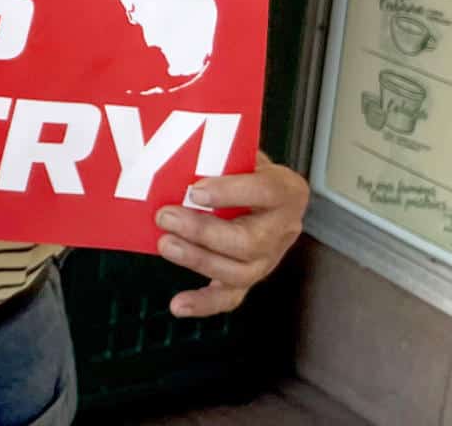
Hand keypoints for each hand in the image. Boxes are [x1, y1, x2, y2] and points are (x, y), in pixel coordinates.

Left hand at [154, 152, 307, 316]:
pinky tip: (178, 305)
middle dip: (203, 231)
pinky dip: (203, 303)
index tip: (194, 190)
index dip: (231, 192)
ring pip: (239, 271)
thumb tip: (175, 147)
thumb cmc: (241, 164)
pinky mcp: (248, 277)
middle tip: (165, 216)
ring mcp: (268, 258)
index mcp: (287, 191)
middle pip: (250, 241)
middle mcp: (284, 229)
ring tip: (164, 244)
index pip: (266, 192)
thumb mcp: (239, 149)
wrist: (256, 186)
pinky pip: (230, 297)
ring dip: (197, 260)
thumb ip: (218, 151)